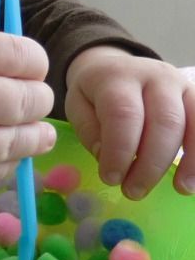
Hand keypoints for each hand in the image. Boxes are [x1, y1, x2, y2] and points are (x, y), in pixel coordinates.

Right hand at [0, 31, 54, 194]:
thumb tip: (11, 79)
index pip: (26, 57)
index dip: (36, 65)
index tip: (32, 72)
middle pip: (31, 102)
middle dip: (39, 101)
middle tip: (36, 105)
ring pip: (19, 144)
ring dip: (33, 138)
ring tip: (40, 137)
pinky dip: (4, 164)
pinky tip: (4, 158)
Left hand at [65, 46, 194, 198]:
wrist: (113, 67)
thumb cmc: (93, 95)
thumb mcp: (77, 107)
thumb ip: (90, 131)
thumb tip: (107, 157)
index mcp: (118, 78)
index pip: (123, 114)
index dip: (119, 150)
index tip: (110, 179)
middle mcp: (155, 76)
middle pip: (164, 120)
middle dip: (151, 163)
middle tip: (133, 191)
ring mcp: (180, 85)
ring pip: (193, 122)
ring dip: (189, 160)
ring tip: (180, 188)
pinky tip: (194, 178)